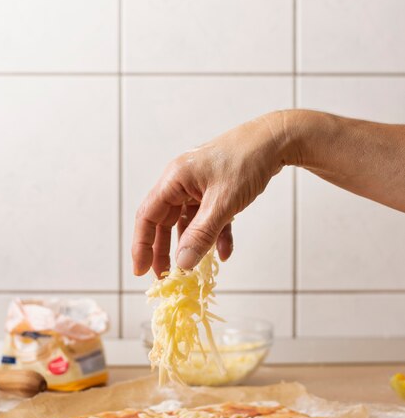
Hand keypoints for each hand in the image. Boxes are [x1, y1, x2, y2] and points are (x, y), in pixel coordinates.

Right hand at [132, 110, 291, 276]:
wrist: (276, 140)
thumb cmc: (247, 162)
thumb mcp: (223, 203)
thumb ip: (202, 234)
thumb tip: (182, 263)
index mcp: (174, 179)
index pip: (148, 216)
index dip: (141, 245)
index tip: (140, 270)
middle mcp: (182, 181)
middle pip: (164, 221)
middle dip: (164, 250)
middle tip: (164, 276)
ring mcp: (199, 185)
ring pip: (187, 221)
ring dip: (190, 244)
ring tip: (191, 269)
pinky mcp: (215, 189)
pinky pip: (208, 217)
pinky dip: (214, 234)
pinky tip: (224, 252)